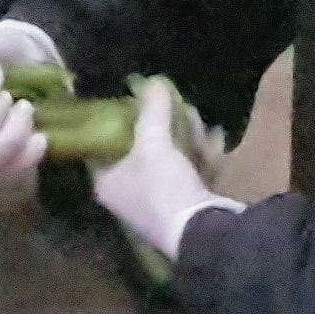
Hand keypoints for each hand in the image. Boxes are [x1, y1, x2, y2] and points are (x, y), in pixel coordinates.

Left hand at [91, 78, 242, 262]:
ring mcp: (154, 201)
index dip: (114, 119)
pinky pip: (186, 173)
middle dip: (161, 126)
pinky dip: (198, 156)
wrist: (202, 231)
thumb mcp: (154, 143)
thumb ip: (152, 111)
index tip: (132, 100)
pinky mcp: (181, 206)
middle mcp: (125, 194)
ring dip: (184, 139)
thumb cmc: (162, 187)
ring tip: (198, 121)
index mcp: (106, 182)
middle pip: (138, 149)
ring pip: (165, 160)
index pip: (100, 144)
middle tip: (176, 106)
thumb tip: (153, 82)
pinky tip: (214, 140)